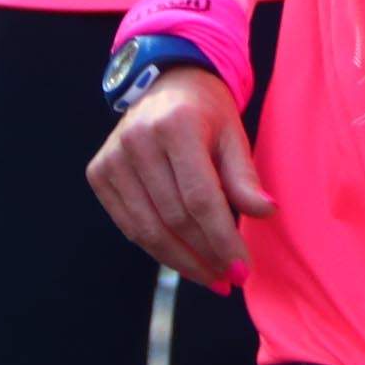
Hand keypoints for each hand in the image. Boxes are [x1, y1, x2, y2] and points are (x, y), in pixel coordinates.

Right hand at [90, 70, 270, 291]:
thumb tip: (266, 213)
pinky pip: (130, 225)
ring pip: (148, 229)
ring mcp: (112, 157)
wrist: (166, 84)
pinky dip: (158, 248)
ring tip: (210, 277)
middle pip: (174, 218)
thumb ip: (245, 178)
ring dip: (182, 261)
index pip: (201, 199)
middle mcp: (138, 139)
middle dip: (206, 256)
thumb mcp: (234, 137)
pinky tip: (183, 259)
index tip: (241, 270)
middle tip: (228, 279)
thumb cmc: (207, 115)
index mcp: (176, 125)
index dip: (222, 239)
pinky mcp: (99, 172)